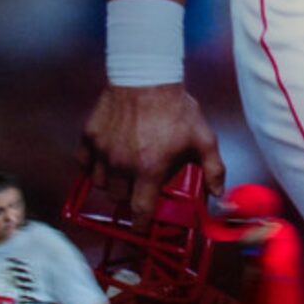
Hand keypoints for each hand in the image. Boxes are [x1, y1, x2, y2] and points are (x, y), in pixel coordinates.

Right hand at [82, 83, 224, 225]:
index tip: (142, 229)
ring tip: (126, 171)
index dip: (141, 225)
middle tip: (140, 187)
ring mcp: (102, 151)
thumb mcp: (203, 138)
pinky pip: (84, 163)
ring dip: (112, 183)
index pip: (140, 211)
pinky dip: (92, 165)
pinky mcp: (89, 137)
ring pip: (101, 183)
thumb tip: (219, 196)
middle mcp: (121, 165)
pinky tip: (106, 159)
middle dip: (130, 197)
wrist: (147, 75)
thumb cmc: (177, 108)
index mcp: (149, 169)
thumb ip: (213, 170)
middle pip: (120, 198)